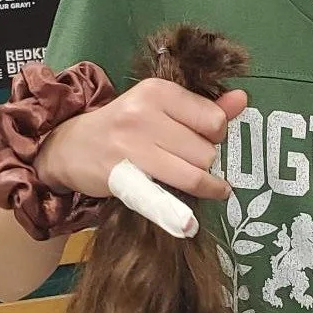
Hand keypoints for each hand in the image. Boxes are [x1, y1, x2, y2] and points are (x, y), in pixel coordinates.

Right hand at [36, 78, 247, 201]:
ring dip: (199, 184)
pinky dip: (181, 215)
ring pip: (194, 174)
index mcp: (158, 91)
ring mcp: (132, 147)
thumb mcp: (159, 107)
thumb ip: (203, 106)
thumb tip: (243, 100)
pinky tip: (191, 221)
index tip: (201, 139)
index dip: (215, 135)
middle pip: (206, 151)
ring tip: (192, 182)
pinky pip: (164, 199)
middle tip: (185, 161)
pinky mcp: (123, 177)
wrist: (69, 147)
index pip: (214, 120)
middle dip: (204, 161)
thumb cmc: (123, 126)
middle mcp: (144, 114)